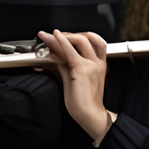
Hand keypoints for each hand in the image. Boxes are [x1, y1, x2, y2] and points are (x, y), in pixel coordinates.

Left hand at [38, 29, 113, 144]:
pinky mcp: (82, 69)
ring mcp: (91, 65)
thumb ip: (65, 64)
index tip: (64, 37)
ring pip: (79, 41)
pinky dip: (61, 41)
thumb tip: (55, 52)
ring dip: (63, 36)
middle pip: (88, 38)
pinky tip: (54, 36)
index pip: (94, 42)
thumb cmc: (83, 101)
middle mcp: (97, 63)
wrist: (89, 114)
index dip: (79, 36)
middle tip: (56, 35)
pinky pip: (70, 51)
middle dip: (71, 34)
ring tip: (48, 36)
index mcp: (99, 65)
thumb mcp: (73, 77)